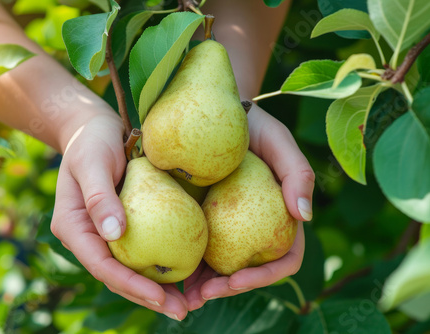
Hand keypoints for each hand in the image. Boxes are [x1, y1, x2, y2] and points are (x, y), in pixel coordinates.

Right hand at [50, 113, 188, 320]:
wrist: (96, 128)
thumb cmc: (92, 140)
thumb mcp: (92, 163)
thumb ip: (100, 197)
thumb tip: (114, 235)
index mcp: (74, 227)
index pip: (102, 264)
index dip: (130, 284)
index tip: (160, 297)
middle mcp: (89, 236)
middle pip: (117, 275)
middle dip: (147, 297)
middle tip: (181, 312)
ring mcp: (106, 233)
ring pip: (130, 268)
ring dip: (157, 288)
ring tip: (187, 304)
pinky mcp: (124, 225)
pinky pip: (142, 250)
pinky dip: (160, 265)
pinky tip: (186, 274)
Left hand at [183, 105, 313, 310]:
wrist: (210, 111)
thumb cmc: (250, 126)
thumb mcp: (278, 141)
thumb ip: (298, 173)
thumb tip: (305, 216)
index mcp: (280, 219)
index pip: (284, 259)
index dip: (264, 276)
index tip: (237, 280)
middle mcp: (254, 228)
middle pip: (246, 272)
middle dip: (226, 290)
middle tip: (199, 297)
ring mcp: (226, 226)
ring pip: (218, 268)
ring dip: (201, 288)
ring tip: (179, 298)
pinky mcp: (199, 218)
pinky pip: (193, 248)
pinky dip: (183, 267)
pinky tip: (166, 275)